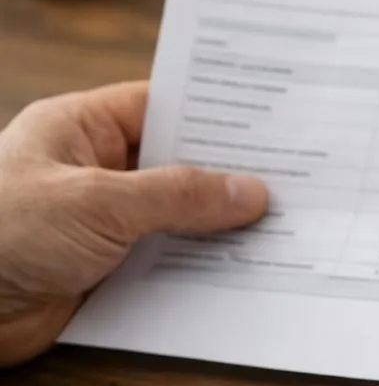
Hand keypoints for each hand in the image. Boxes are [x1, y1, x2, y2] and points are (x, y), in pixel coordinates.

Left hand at [0, 82, 267, 364]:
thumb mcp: (96, 202)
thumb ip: (177, 195)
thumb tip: (244, 190)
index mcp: (80, 129)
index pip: (163, 107)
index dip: (218, 115)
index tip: (273, 125)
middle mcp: (92, 173)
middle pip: (178, 168)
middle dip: (228, 180)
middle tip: (290, 184)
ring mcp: (99, 225)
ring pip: (176, 223)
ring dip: (217, 234)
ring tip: (275, 233)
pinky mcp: (104, 274)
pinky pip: (166, 268)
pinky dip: (199, 274)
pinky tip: (236, 277)